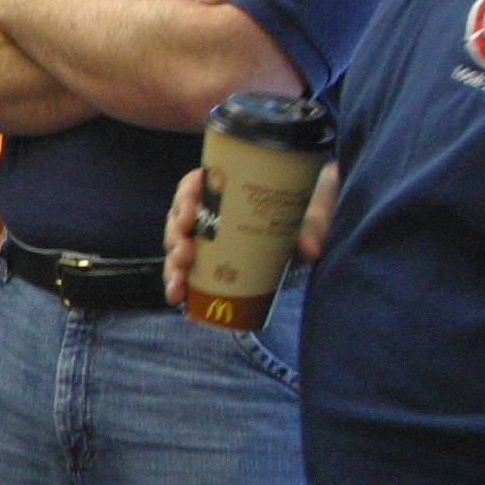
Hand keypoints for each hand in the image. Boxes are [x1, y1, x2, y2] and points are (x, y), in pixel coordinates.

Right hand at [163, 158, 338, 306]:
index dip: (185, 197)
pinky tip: (178, 298)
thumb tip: (310, 248)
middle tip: (184, 253)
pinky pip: (187, 271)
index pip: (195, 185)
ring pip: (178, 247)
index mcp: (227, 188)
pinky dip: (179, 285)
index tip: (190, 212)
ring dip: (172, 266)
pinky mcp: (212, 264)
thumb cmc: (304, 209)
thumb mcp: (309, 213)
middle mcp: (212, 212)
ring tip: (177, 284)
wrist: (311, 227)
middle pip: (179, 219)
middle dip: (174, 238)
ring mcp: (209, 239)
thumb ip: (312, 227)